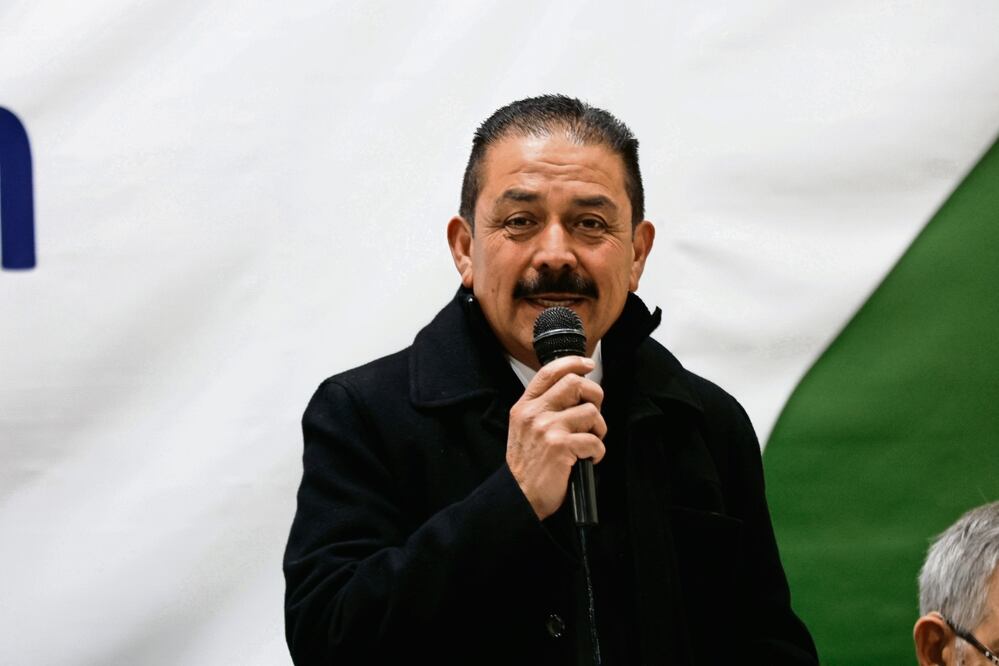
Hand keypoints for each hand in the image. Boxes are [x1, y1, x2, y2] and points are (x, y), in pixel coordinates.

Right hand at [506, 355, 606, 519]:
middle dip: (594, 396)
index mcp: (525, 407)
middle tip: (594, 414)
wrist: (518, 496)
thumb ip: (543, 408)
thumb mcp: (524, 429)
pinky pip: (595, 440)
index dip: (573, 363)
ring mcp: (547, 429)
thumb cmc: (527, 466)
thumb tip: (576, 392)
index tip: (588, 364)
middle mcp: (534, 414)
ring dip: (598, 429)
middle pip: (575, 384)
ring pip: (590, 412)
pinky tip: (588, 459)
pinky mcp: (561, 446)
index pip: (549, 372)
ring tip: (590, 442)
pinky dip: (598, 452)